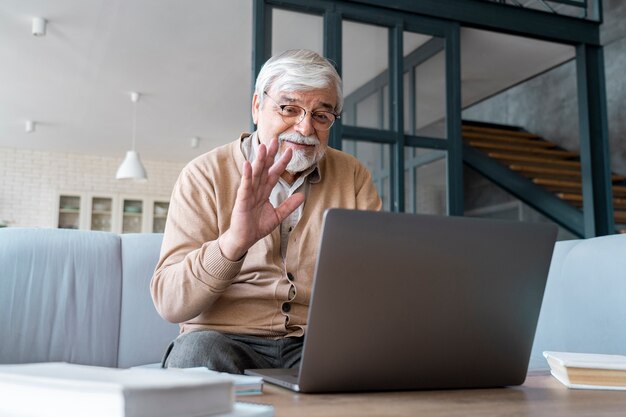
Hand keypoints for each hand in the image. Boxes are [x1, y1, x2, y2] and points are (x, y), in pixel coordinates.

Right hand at [218, 138, 304, 260]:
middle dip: (270, 155)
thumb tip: (302, 196)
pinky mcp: (242, 200)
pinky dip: (247, 175)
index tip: (289, 151)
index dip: (281, 162)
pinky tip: (248, 164)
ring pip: (255, 174)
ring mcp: (248, 193)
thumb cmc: (256, 227)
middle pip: (264, 169)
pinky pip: (245, 186)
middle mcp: (256, 189)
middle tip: (276, 140)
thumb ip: (288, 206)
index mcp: (264, 191)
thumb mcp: (277, 216)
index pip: (274, 173)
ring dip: (259, 160)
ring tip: (263, 147)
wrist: (244, 240)